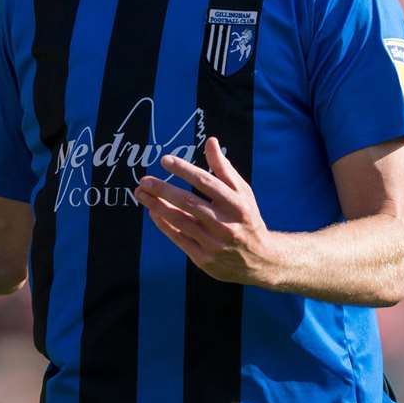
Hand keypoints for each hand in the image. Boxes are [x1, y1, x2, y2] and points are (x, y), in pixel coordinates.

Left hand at [134, 137, 280, 288]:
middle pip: (189, 202)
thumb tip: (211, 141)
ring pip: (180, 221)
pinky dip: (164, 224)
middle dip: (163, 190)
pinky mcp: (204, 259)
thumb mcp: (243, 193)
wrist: (261, 260)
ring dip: (157, 206)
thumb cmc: (247, 219)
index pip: (206, 182)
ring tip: (142, 193)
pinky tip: (153, 211)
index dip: (184, 170)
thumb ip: (224, 168)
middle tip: (144, 180)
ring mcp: (214, 243)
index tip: (165, 160)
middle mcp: (226, 224)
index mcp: (237, 205)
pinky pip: (178, 238)